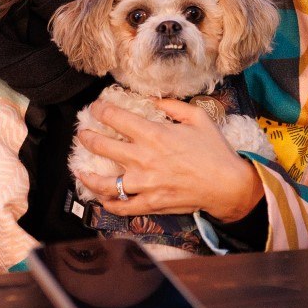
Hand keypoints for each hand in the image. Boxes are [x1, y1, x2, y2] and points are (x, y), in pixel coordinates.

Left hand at [76, 98, 263, 222]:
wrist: (227, 185)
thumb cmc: (215, 151)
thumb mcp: (198, 118)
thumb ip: (172, 106)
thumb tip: (154, 101)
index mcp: (153, 134)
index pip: (115, 118)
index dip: (100, 110)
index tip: (95, 108)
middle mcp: (143, 159)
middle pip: (101, 145)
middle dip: (87, 137)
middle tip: (82, 133)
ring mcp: (144, 184)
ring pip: (104, 182)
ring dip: (88, 175)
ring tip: (80, 170)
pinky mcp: (149, 203)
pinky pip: (121, 207)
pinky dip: (108, 204)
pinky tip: (102, 198)